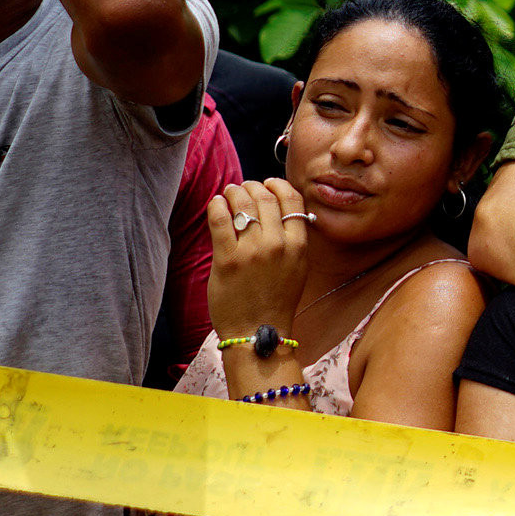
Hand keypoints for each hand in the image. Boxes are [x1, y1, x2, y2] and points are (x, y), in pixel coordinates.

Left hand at [205, 178, 313, 346]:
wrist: (257, 331)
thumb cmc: (276, 300)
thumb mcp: (297, 268)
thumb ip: (292, 239)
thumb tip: (277, 209)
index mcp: (298, 246)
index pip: (292, 200)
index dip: (278, 185)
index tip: (268, 184)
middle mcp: (277, 245)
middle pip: (265, 198)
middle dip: (252, 187)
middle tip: (243, 189)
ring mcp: (252, 252)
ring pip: (243, 204)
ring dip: (234, 192)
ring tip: (229, 194)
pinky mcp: (227, 260)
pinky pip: (220, 220)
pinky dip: (217, 205)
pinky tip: (216, 204)